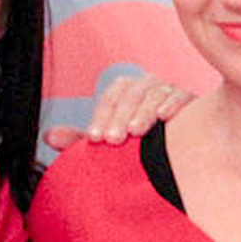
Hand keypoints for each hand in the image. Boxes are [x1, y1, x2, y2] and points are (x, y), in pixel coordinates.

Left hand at [41, 72, 192, 149]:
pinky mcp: (192, 99)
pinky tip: (165, 118)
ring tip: (136, 132)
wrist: (180, 155)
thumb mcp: (110, 143)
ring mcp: (170, 90)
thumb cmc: (140, 147)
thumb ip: (80, 140)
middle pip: (132, 92)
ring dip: (143, 111)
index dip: (101, 116)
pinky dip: (172, 103)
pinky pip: (182, 95)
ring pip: (154, 92)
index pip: (112, 96)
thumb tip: (48, 136)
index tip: (95, 139)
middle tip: (113, 140)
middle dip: (120, 116)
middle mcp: (148, 86)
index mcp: (127, 92)